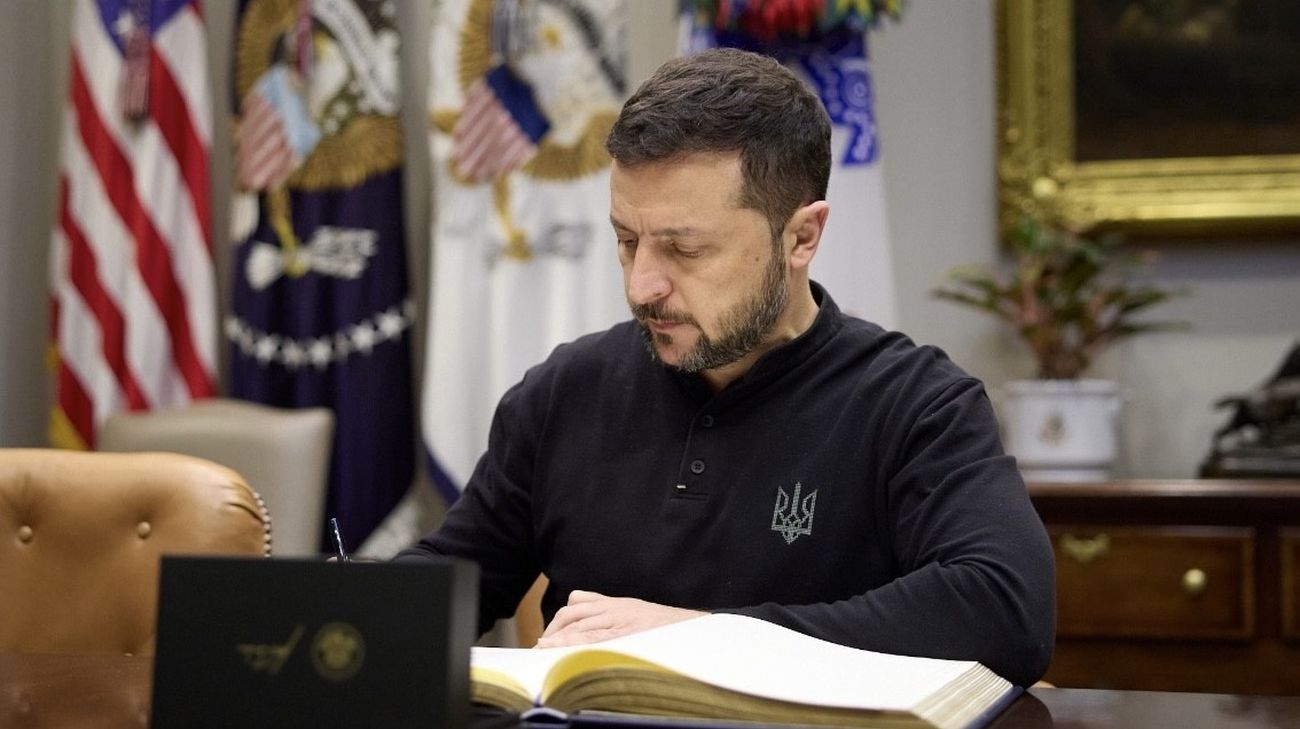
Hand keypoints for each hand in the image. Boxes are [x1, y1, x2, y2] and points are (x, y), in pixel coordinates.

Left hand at [535, 590, 704, 647]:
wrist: (693, 629)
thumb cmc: (664, 625)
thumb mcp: (633, 609)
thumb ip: (606, 604)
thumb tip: (578, 602)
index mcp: (616, 603)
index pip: (577, 604)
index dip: (559, 622)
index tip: (545, 638)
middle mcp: (615, 609)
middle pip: (573, 614)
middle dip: (553, 632)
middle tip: (541, 648)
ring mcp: (621, 621)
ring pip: (580, 625)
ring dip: (558, 639)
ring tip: (543, 651)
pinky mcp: (627, 634)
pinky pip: (596, 638)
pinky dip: (575, 644)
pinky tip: (561, 651)